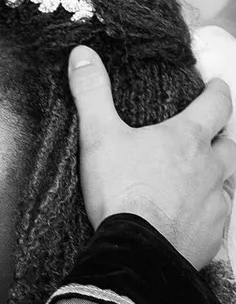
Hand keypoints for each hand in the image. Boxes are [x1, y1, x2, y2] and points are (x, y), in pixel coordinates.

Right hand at [68, 45, 235, 268]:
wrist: (137, 250)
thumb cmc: (121, 191)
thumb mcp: (98, 137)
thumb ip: (91, 93)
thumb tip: (82, 53)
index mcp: (187, 138)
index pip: (216, 104)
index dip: (217, 91)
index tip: (215, 86)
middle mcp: (210, 167)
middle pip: (229, 144)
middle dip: (221, 137)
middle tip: (208, 136)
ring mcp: (214, 201)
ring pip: (227, 181)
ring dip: (218, 176)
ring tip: (200, 179)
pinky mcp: (212, 232)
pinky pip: (218, 216)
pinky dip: (208, 212)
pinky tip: (192, 217)